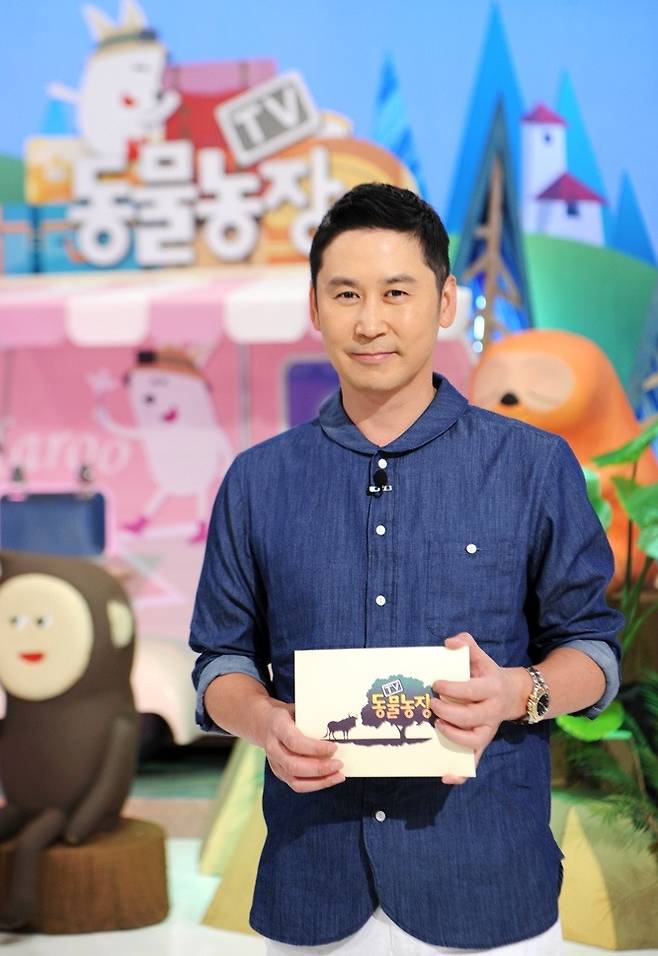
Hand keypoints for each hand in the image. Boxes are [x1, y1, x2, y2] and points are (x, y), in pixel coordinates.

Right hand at [262, 702, 345, 793]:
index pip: (295, 742)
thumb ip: (312, 719)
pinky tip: (329, 779)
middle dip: (320, 768)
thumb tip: (336, 728)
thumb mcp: (296, 709)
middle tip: (339, 764)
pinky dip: (315, 785)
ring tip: (338, 775)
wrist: (262, 722)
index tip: (334, 747)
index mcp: (277, 727)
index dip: (315, 748)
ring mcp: (274, 763)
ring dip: (320, 781)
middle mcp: (273, 747)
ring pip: (295, 780)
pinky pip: (297, 785)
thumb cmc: (286, 715)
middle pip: (294, 765)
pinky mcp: (279, 773)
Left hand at [431, 632, 530, 785]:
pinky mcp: (484, 742)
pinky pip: (475, 761)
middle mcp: (493, 711)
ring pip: (475, 741)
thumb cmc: (488, 674)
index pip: (473, 690)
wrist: (514, 694)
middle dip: (450, 712)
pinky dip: (462, 773)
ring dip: (454, 737)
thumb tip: (449, 642)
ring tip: (437, 727)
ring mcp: (489, 729)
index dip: (453, 688)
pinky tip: (445, 776)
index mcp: (492, 688)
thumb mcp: (481, 657)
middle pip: (472, 717)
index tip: (436, 683)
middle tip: (432, 704)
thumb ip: (467, 645)